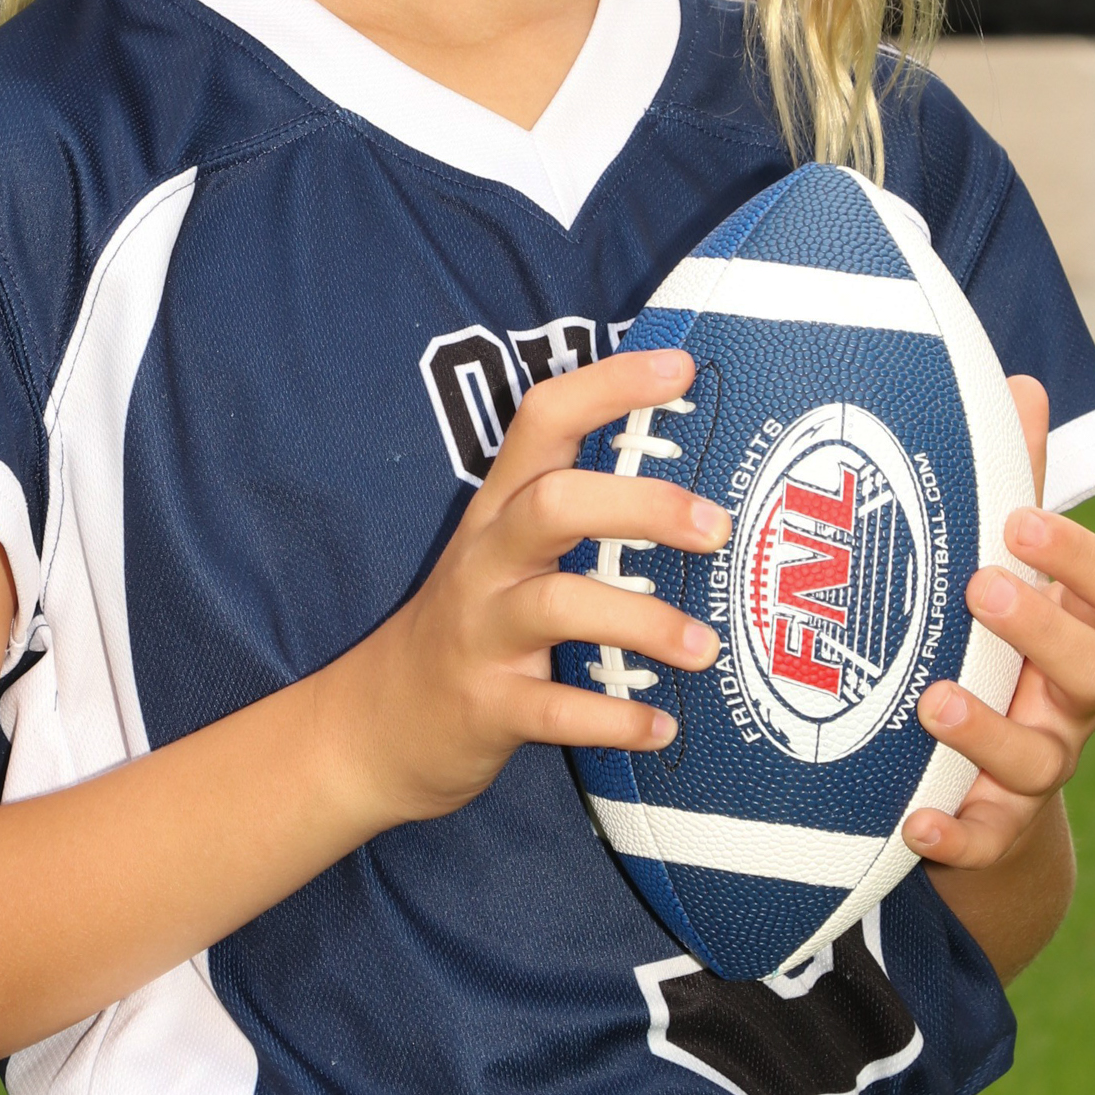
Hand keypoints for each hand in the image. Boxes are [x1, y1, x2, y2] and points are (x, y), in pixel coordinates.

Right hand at [332, 351, 724, 827]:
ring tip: (705, 647)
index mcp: (499, 508)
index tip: (681, 368)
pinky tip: (661, 725)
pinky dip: (613, 718)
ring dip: (644, 623)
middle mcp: (487, 558)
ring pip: (560, 605)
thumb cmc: (474, 623)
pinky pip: (555, 709)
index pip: (544, 419)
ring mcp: (483, 631)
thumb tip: (690, 479)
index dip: (608, 385)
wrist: (378, 724)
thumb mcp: (505, 551)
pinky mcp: (487, 705)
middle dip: (642, 505)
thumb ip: (573, 510)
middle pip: (555, 504)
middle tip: (716, 527)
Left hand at [904, 375, 1094, 878]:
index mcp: (1074, 630)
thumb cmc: (991, 656)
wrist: (988, 802)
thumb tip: (1019, 385)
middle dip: (1043, 629)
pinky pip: (987, 839)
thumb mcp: (1003, 577)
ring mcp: (1037, 769)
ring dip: (988, 730)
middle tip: (980, 589)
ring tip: (934, 700)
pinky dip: (956, 832)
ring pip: (1042, 760)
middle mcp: (1066, 702)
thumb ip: (1010, 489)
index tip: (1018, 521)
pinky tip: (915, 822)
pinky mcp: (996, 831)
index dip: (1078, 553)